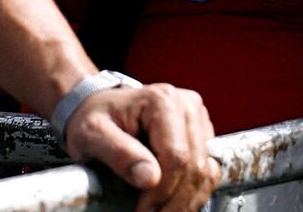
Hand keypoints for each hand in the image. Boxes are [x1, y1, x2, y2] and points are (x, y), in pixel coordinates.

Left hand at [63, 83, 220, 211]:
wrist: (100, 110)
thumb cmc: (93, 120)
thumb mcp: (93, 135)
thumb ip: (120, 154)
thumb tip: (150, 178)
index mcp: (162, 101)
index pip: (176, 156)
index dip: (162, 191)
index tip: (142, 211)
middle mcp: (187, 104)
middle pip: (195, 165)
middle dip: (175, 201)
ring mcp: (198, 118)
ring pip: (207, 170)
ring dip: (187, 201)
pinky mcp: (201, 134)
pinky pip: (209, 169)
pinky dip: (194, 193)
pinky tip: (173, 203)